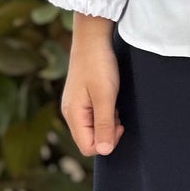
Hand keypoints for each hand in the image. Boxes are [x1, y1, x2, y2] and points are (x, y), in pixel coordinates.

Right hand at [59, 13, 124, 155]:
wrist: (93, 39)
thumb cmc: (99, 65)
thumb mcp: (105, 97)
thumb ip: (104, 124)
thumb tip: (104, 151)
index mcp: (73, 115)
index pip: (88, 148)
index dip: (106, 142)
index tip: (118, 124)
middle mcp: (71, 113)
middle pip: (90, 140)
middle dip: (107, 132)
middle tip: (117, 112)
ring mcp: (75, 106)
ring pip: (93, 128)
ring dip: (108, 122)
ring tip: (114, 103)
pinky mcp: (81, 99)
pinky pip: (93, 117)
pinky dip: (105, 113)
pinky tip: (111, 99)